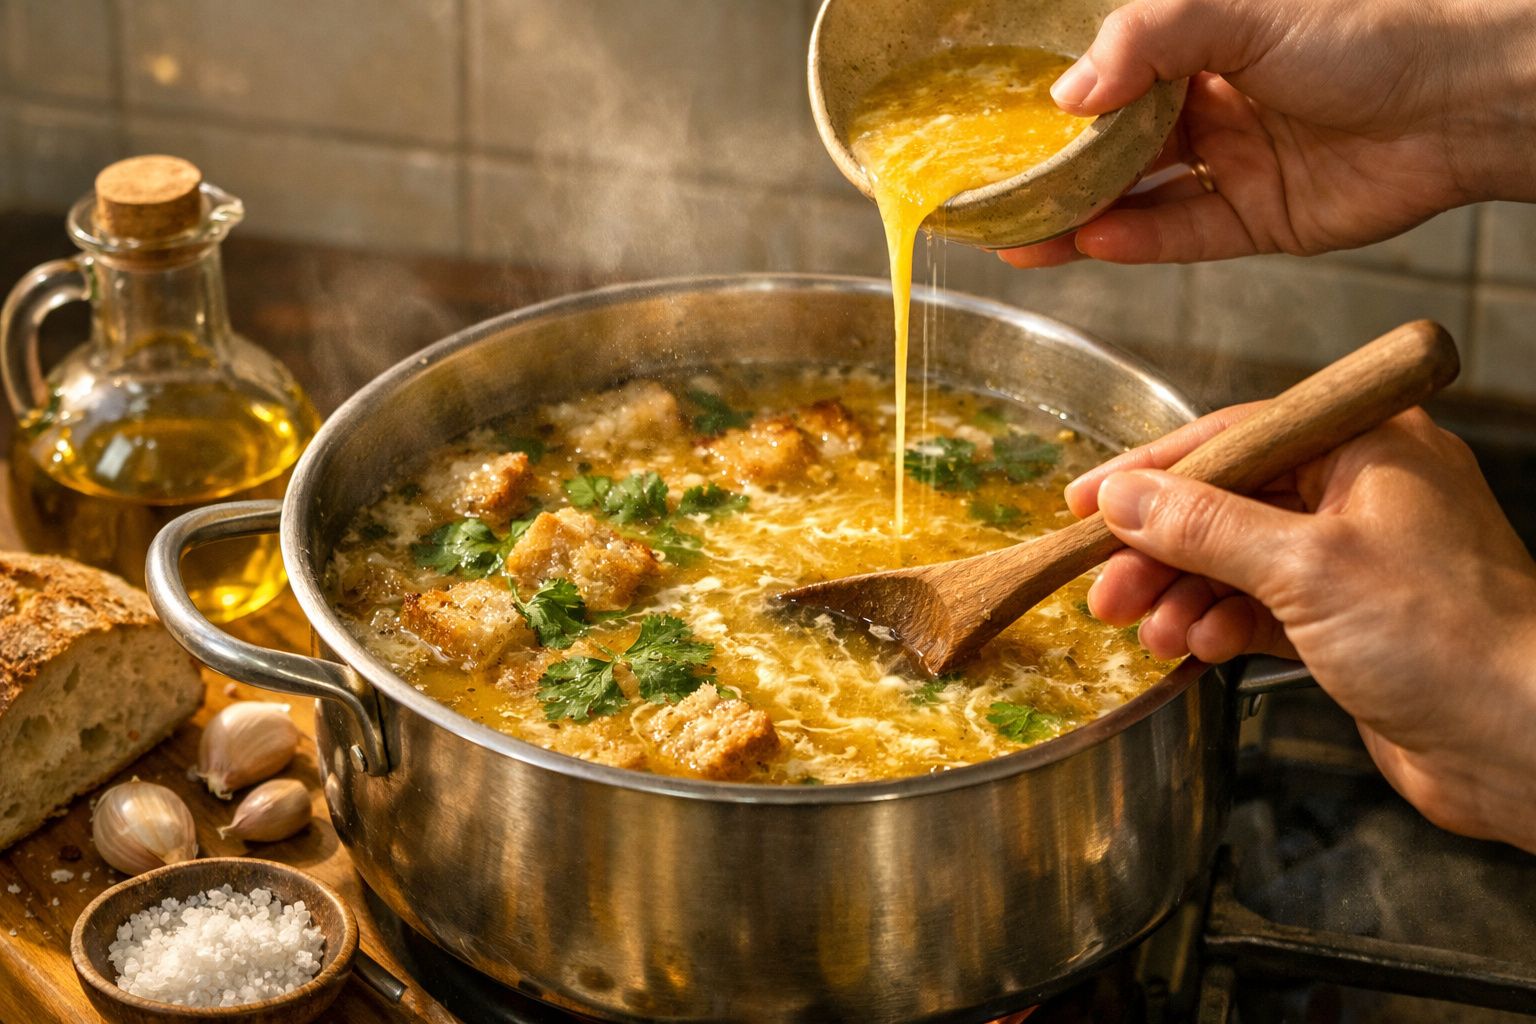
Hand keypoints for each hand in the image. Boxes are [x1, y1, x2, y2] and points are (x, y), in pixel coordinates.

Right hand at [1001, 0, 1535, 266]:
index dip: (1056, 116)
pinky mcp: (1260, 220)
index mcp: (1203, 47)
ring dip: (1081, 221)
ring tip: (1022, 242)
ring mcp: (1234, 164)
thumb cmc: (1363, 32)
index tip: (1000, 140)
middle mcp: (1213, 105)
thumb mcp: (1239, 12)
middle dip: (1054, 180)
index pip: (1111, 86)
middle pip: (1116, 152)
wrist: (1460, 99)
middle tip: (993, 206)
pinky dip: (1141, 241)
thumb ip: (1146, 41)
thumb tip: (1066, 95)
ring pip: (1141, 199)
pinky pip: (1186, 235)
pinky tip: (1095, 244)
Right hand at [1069, 405, 1535, 850]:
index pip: (1235, 437)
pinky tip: (1196, 650)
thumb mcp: (1305, 567)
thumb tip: (1124, 498)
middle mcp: (1362, 493)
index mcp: (1368, 447)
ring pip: (1237, 561)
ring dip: (1183, 595)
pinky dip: (1221, 626)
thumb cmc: (1448, 637)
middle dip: (1161, 549)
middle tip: (1105, 587)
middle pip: (1228, 503)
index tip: (1087, 501)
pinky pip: (1260, 609)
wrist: (1529, 746)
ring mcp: (1357, 560)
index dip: (1153, 471)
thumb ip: (1204, 527)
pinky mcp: (1350, 623)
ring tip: (1147, 631)